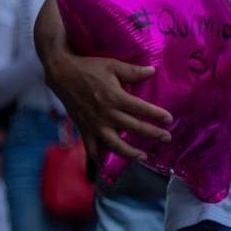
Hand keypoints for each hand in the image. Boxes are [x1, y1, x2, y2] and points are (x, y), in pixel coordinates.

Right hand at [44, 51, 171, 162]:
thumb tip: (153, 71)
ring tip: (142, 157)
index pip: (141, 109)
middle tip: (167, 138)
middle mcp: (106, 113)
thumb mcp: (112, 65)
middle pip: (133, 127)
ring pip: (114, 143)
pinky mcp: (83, 128)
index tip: (169, 120)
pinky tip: (105, 165)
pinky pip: (90, 146)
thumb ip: (133, 71)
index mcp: (115, 97)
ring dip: (129, 152)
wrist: (61, 73)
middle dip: (152, 134)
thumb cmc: (88, 67)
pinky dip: (97, 157)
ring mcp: (94, 123)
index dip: (157, 115)